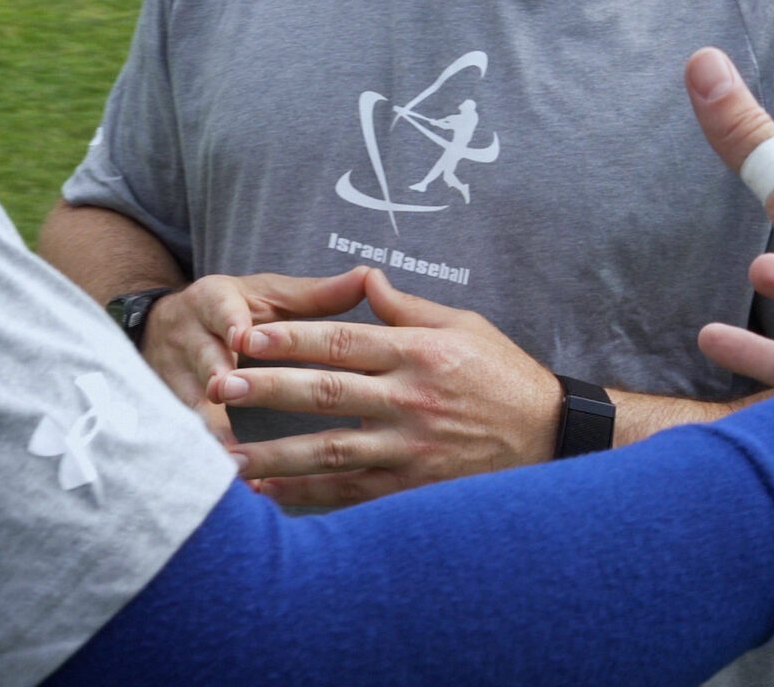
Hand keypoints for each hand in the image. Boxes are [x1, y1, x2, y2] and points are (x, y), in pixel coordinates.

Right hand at [140, 271, 374, 446]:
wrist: (166, 327)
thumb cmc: (238, 312)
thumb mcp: (271, 298)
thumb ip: (318, 295)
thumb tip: (370, 276)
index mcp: (216, 300)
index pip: (221, 308)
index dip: (230, 322)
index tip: (241, 338)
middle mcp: (190, 334)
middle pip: (200, 354)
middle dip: (211, 373)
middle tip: (221, 393)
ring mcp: (173, 372)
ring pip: (187, 399)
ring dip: (206, 426)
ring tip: (227, 453)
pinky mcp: (168, 405)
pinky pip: (186, 433)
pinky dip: (209, 455)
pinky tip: (232, 480)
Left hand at [208, 274, 562, 506]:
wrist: (554, 437)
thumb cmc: (504, 376)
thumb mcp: (465, 327)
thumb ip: (408, 307)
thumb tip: (365, 278)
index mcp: (418, 353)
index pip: (341, 341)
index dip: (289, 338)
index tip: (244, 335)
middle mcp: (410, 400)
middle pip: (326, 393)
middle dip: (268, 390)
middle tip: (219, 388)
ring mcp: (411, 448)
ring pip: (330, 450)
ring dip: (274, 454)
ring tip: (224, 455)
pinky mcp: (414, 488)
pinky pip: (351, 493)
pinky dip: (307, 495)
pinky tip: (267, 495)